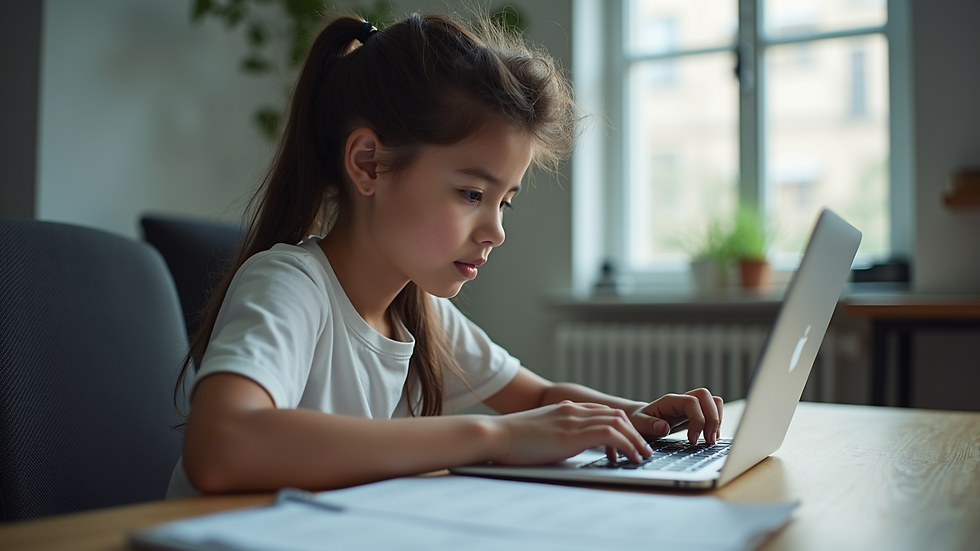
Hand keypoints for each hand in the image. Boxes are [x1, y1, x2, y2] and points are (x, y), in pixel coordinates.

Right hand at [489, 401, 652, 464]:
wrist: (494, 434)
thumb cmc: (509, 439)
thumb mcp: (537, 432)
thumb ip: (553, 433)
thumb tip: (560, 446)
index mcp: (564, 408)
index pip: (601, 411)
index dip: (619, 426)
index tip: (626, 442)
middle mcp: (572, 410)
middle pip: (615, 414)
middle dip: (634, 432)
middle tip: (642, 449)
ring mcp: (573, 420)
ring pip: (618, 422)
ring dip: (635, 439)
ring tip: (641, 455)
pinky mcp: (572, 434)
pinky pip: (610, 434)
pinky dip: (626, 445)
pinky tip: (630, 457)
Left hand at [629, 388, 723, 445]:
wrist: (640, 420)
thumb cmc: (639, 422)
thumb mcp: (638, 424)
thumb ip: (649, 425)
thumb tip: (664, 427)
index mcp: (670, 401)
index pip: (692, 402)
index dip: (698, 420)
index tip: (693, 440)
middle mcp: (683, 400)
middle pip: (707, 397)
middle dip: (713, 419)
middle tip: (709, 440)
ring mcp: (691, 406)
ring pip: (714, 402)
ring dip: (717, 421)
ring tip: (711, 440)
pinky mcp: (696, 414)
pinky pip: (713, 412)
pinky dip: (716, 424)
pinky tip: (709, 438)